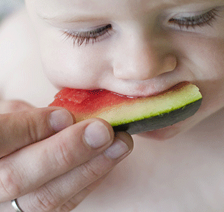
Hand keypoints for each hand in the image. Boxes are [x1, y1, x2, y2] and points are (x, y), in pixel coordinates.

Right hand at [0, 100, 132, 211]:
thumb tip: (64, 119)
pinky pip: (63, 204)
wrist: (3, 158)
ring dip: (89, 169)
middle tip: (103, 131)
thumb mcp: (8, 115)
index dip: (30, 128)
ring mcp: (9, 207)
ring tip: (120, 144)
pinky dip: (89, 179)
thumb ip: (27, 117)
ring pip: (45, 198)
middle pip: (18, 178)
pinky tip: (109, 159)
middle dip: (66, 152)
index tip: (64, 115)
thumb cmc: (9, 129)